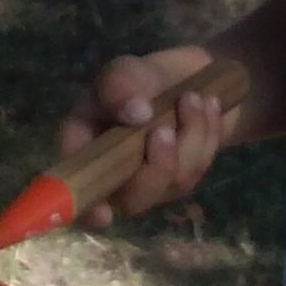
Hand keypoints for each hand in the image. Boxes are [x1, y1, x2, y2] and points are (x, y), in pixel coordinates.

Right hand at [55, 51, 227, 227]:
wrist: (183, 81)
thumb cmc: (141, 80)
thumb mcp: (124, 72)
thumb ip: (119, 86)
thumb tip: (135, 114)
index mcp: (84, 151)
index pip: (78, 189)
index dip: (86, 207)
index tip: (105, 213)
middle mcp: (114, 178)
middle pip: (132, 198)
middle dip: (157, 165)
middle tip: (167, 128)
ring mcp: (150, 184)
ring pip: (174, 181)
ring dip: (190, 136)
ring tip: (193, 97)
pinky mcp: (181, 182)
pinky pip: (199, 168)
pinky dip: (208, 134)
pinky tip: (206, 108)